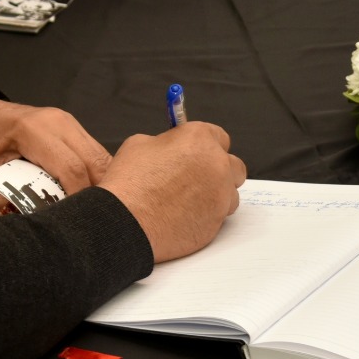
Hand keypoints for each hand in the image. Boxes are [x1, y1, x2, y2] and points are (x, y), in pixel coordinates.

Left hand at [0, 95, 112, 217]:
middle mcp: (59, 122)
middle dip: (98, 194)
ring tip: (92, 212)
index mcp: (33, 130)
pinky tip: (89, 196)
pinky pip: (96, 154)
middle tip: (91, 222)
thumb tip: (17, 226)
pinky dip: (97, 176)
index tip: (75, 223)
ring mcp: (69, 123)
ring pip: (102, 158)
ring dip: (103, 185)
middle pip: (95, 163)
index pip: (71, 168)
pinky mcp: (74, 129)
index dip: (78, 198)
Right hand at [98, 122, 244, 261]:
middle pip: (233, 165)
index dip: (207, 145)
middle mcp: (216, 165)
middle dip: (219, 170)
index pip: (219, 136)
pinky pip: (219, 216)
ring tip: (189, 201)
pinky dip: (207, 215)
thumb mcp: (139, 145)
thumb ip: (165, 143)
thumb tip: (172, 148)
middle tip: (197, 177)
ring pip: (230, 193)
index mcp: (199, 139)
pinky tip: (185, 216)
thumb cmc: (129, 184)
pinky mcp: (217, 222)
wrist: (125, 222)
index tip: (199, 151)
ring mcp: (220, 196)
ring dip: (216, 195)